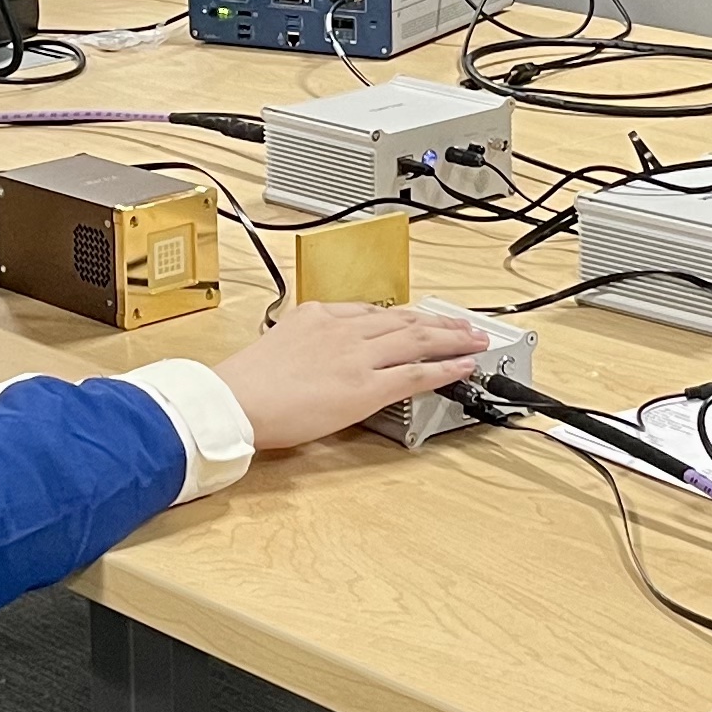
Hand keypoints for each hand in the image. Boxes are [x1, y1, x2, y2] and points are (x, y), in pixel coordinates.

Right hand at [214, 304, 500, 452]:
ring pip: (417, 341)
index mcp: (319, 315)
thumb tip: (316, 353)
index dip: (403, 317)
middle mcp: (344, 330)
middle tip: (465, 323)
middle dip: (439, 322)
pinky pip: (415, 374)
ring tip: (476, 339)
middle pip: (404, 320)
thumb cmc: (247, 381)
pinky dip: (445, 368)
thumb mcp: (278, 342)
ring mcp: (358, 357)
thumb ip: (305, 341)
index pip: (372, 311)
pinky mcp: (366, 387)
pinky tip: (463, 366)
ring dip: (452, 338)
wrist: (235, 399)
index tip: (418, 320)